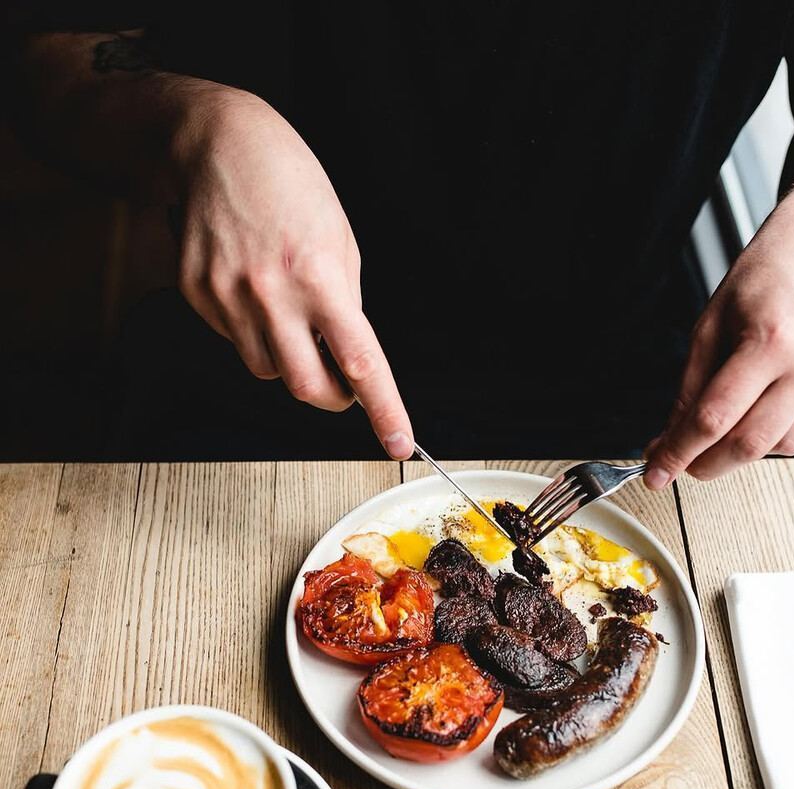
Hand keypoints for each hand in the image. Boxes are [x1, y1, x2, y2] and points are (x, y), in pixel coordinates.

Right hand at [172, 90, 412, 457]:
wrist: (215, 142)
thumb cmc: (288, 183)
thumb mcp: (339, 237)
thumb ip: (344, 301)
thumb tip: (345, 355)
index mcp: (319, 275)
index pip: (359, 361)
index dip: (382, 409)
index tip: (399, 443)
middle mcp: (270, 292)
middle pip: (306, 387)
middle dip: (330, 396)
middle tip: (340, 382)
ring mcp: (227, 295)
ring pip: (266, 370)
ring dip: (287, 358)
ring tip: (287, 309)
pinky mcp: (196, 294)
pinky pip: (232, 340)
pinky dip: (250, 329)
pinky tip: (250, 286)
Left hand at [644, 195, 793, 487]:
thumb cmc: (763, 281)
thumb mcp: (709, 327)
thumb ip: (688, 391)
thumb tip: (668, 443)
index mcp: (770, 338)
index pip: (714, 417)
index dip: (679, 453)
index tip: (657, 474)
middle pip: (751, 442)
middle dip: (711, 463)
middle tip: (689, 464)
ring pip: (786, 445)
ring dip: (753, 442)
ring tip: (747, 406)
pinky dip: (791, 431)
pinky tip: (781, 399)